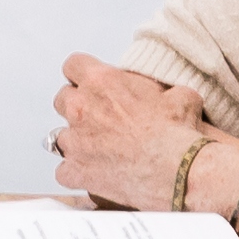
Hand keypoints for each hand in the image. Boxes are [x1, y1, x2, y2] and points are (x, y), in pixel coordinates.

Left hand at [52, 55, 215, 210]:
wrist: (176, 169)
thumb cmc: (176, 132)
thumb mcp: (180, 96)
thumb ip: (163, 91)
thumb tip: (170, 96)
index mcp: (102, 82)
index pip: (74, 65)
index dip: (81, 73)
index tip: (88, 82)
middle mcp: (82, 108)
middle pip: (62, 99)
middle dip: (76, 106)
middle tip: (96, 116)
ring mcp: (75, 142)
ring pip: (58, 136)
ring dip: (75, 140)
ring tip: (96, 148)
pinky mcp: (76, 171)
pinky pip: (63, 171)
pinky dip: (75, 173)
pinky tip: (91, 174)